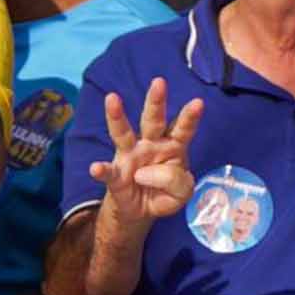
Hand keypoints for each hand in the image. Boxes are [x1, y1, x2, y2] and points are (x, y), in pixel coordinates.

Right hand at [90, 77, 202, 225]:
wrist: (141, 212)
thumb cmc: (165, 193)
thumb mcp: (181, 193)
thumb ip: (176, 182)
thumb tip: (145, 172)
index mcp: (172, 146)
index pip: (182, 130)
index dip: (190, 117)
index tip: (198, 103)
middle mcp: (150, 145)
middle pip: (153, 120)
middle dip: (156, 102)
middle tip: (159, 82)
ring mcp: (130, 157)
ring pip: (123, 133)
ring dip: (117, 116)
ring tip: (112, 98)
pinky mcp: (116, 175)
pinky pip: (108, 171)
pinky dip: (101, 170)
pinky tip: (96, 168)